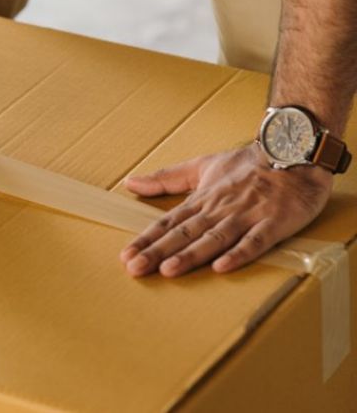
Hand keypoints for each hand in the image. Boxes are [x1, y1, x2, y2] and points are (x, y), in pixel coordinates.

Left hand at [121, 144, 332, 276]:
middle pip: (185, 233)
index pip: (169, 222)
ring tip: (168, 270)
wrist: (294, 150)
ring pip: (214, 238)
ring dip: (191, 254)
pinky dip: (239, 254)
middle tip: (135, 268)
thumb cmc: (248, 164)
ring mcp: (246, 216)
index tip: (126, 256)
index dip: (147, 239)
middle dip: (159, 251)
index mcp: (202, 199)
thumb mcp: (202, 166)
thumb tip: (130, 182)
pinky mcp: (274, 223)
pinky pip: (256, 241)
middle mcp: (220, 209)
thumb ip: (166, 178)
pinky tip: (222, 268)